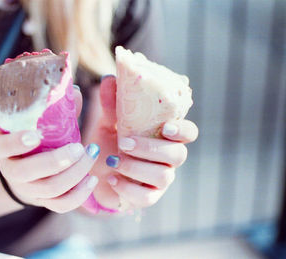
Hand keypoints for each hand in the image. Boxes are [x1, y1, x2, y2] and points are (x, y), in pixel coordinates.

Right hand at [0, 87, 99, 213]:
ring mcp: (27, 189)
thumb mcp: (35, 122)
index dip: (14, 143)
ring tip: (91, 155)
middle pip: (28, 172)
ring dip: (74, 173)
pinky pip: (61, 205)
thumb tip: (73, 91)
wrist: (25, 168)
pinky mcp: (43, 201)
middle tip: (79, 147)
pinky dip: (79, 194)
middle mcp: (11, 171)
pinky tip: (92, 179)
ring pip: (49, 189)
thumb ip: (53, 108)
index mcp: (1, 148)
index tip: (35, 135)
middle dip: (56, 161)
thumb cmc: (34, 137)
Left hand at [89, 76, 197, 210]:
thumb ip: (112, 104)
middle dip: (151, 149)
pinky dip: (127, 188)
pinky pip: (146, 198)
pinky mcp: (147, 197)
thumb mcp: (108, 122)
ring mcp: (159, 180)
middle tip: (125, 143)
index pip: (189, 133)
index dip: (183, 131)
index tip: (166, 127)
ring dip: (137, 168)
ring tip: (113, 160)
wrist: (96, 173)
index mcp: (165, 137)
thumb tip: (109, 79)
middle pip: (178, 155)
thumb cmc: (110, 144)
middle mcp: (168, 159)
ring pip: (163, 177)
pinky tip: (111, 178)